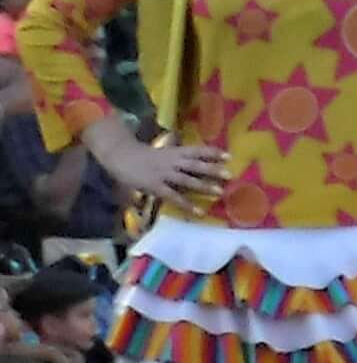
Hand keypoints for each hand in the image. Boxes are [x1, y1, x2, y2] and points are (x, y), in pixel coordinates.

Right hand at [101, 129, 225, 214]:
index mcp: (174, 152)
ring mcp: (164, 174)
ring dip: (204, 186)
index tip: (229, 156)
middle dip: (213, 169)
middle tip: (230, 175)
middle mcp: (172, 161)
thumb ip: (178, 157)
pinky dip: (187, 204)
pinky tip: (199, 211)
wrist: (120, 156)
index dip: (212, 153)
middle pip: (195, 165)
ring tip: (219, 192)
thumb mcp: (163, 152)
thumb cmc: (142, 155)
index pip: (197, 150)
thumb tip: (195, 162)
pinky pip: (174, 196)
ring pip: (187, 180)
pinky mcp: (155, 186)